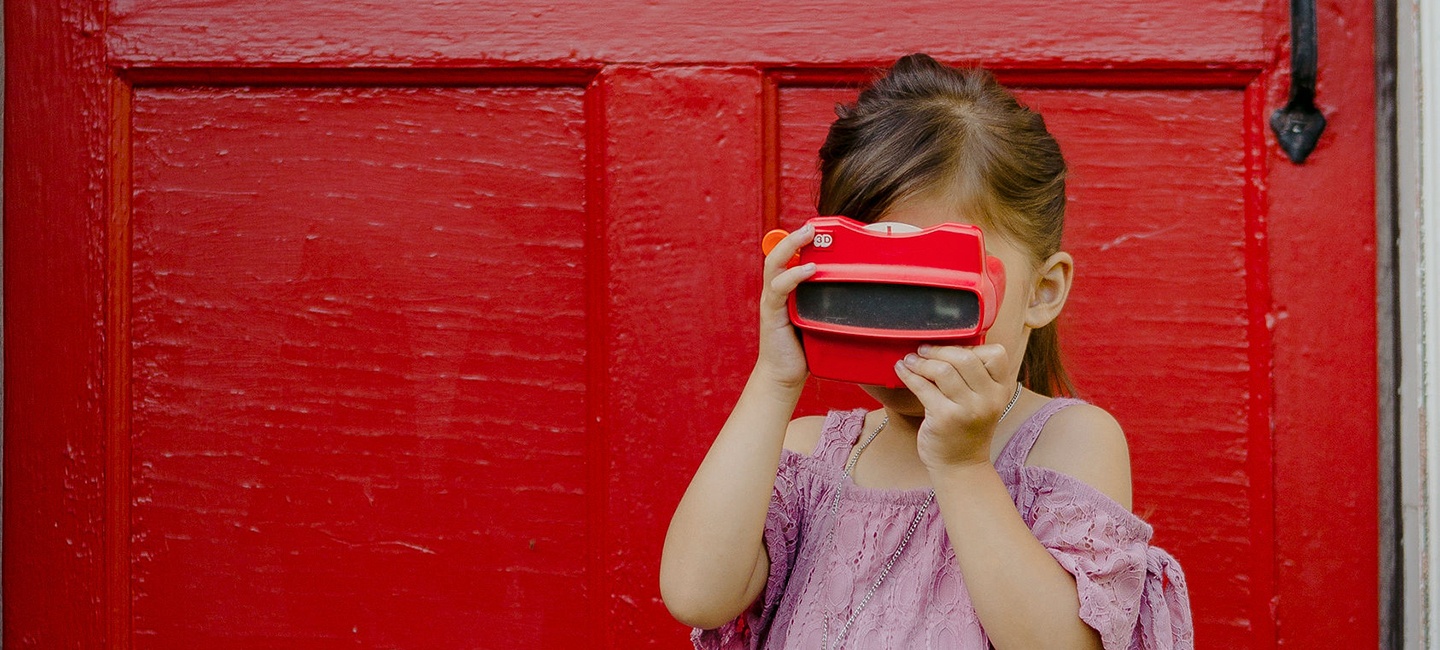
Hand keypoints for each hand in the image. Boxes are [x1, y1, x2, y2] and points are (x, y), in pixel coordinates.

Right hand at [755, 224, 815, 388]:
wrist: (784, 376)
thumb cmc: (804, 349)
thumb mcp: (820, 320)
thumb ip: (831, 304)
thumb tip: (860, 291)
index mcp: (786, 290)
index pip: (788, 258)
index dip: (798, 241)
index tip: (817, 228)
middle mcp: (776, 291)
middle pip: (778, 254)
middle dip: (793, 237)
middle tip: (812, 226)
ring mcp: (772, 301)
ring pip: (775, 265)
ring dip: (790, 246)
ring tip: (808, 235)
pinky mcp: (772, 313)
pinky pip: (779, 288)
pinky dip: (793, 275)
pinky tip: (808, 268)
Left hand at [895, 344, 1015, 469]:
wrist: (960, 466)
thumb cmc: (966, 429)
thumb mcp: (982, 401)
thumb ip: (973, 377)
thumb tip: (944, 344)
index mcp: (1001, 390)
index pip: (996, 354)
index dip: (970, 347)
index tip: (949, 350)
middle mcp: (989, 399)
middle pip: (964, 358)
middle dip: (938, 350)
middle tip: (922, 350)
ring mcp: (968, 409)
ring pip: (943, 370)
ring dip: (921, 362)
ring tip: (910, 360)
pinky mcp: (945, 418)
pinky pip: (923, 387)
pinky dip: (909, 375)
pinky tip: (901, 369)